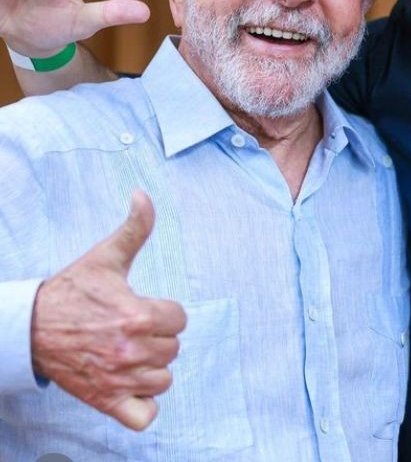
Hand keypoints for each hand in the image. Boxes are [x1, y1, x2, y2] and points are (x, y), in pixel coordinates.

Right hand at [31, 189, 186, 429]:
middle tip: (133, 330)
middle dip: (158, 338)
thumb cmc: (73, 290)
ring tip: (131, 355)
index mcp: (137, 314)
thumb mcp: (106, 256)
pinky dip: (143, 405)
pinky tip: (132, 385)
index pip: (180, 319)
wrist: (30, 327)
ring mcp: (119, 380)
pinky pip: (144, 416)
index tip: (144, 308)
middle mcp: (131, 350)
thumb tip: (143, 195)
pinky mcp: (105, 402)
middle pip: (172, 349)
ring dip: (152, 369)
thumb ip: (134, 227)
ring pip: (163, 380)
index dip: (165, 312)